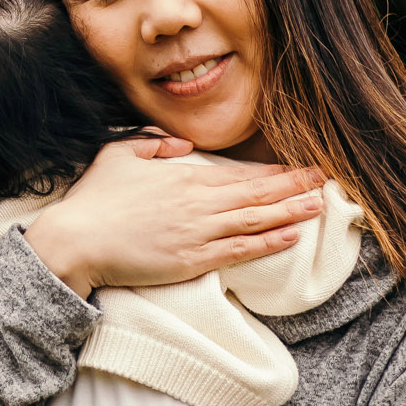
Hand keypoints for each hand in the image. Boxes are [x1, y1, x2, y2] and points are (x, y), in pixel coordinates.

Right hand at [23, 135, 324, 297]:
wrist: (77, 240)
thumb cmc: (94, 198)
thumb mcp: (120, 154)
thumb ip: (153, 144)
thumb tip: (182, 145)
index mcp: (185, 176)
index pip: (241, 173)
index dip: (275, 171)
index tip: (301, 167)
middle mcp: (199, 203)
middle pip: (258, 193)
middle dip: (295, 186)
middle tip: (328, 179)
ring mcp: (198, 233)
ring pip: (256, 220)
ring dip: (292, 212)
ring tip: (321, 205)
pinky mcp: (192, 261)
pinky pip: (240, 250)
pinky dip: (269, 242)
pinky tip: (292, 236)